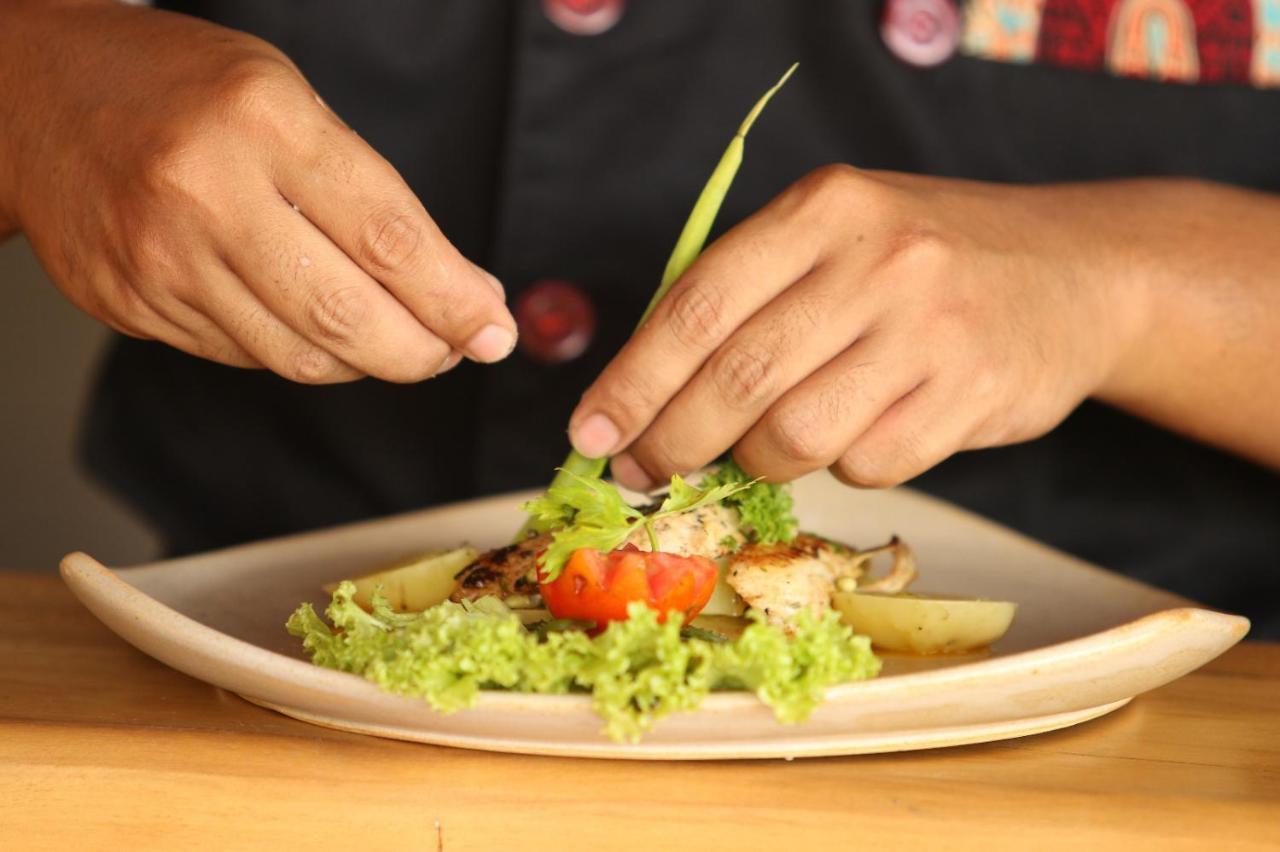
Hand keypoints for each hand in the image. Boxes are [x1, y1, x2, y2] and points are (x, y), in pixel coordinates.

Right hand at [0, 2, 513, 381]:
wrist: (34, 97)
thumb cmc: (184, 90)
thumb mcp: (289, 99)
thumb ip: (371, 195)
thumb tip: (458, 288)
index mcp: (264, 123)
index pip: (388, 239)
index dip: (455, 301)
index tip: (494, 329)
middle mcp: (206, 194)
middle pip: (347, 318)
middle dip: (423, 352)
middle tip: (456, 348)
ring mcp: (161, 259)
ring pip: (299, 356)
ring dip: (368, 362)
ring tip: (397, 338)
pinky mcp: (133, 305)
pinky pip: (246, 357)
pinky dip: (301, 352)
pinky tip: (316, 324)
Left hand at [569, 165, 1148, 488]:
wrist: (1074, 272)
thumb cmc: (923, 261)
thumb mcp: (835, 238)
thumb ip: (748, 296)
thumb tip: (645, 394)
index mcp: (823, 209)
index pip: (696, 306)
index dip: (632, 381)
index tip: (590, 433)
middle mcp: (878, 261)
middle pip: (737, 379)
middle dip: (674, 441)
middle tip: (648, 468)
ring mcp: (931, 329)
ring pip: (797, 437)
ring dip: (762, 459)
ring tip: (765, 444)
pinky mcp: (973, 393)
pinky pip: (868, 465)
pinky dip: (845, 464)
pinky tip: (859, 430)